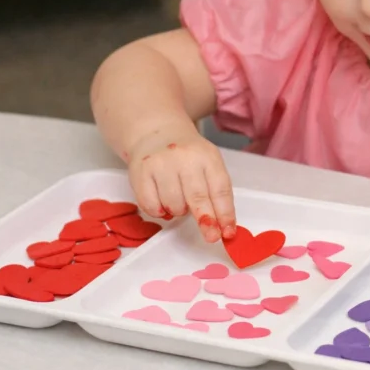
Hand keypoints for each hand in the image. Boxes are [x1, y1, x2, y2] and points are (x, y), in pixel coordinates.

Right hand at [126, 123, 235, 242]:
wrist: (157, 133)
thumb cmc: (188, 155)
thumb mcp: (208, 164)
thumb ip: (215, 192)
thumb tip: (223, 226)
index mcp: (207, 156)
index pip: (220, 189)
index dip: (225, 213)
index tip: (228, 232)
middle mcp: (184, 158)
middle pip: (197, 197)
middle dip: (206, 220)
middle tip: (211, 236)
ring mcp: (161, 164)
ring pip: (173, 205)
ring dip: (178, 211)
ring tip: (178, 198)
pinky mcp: (140, 172)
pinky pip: (151, 206)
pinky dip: (159, 211)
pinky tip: (162, 200)